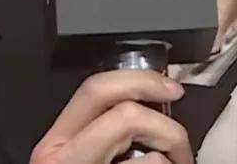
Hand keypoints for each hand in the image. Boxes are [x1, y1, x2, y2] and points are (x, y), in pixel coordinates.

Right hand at [29, 69, 191, 163]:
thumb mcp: (85, 156)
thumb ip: (104, 130)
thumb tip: (152, 100)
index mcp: (55, 143)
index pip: (95, 89)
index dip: (140, 80)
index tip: (171, 88)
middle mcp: (62, 159)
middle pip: (125, 114)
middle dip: (165, 123)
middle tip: (180, 145)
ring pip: (147, 154)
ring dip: (172, 156)